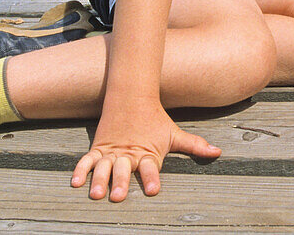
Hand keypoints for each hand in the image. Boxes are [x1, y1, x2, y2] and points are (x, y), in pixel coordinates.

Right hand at [71, 101, 220, 201]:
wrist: (131, 98)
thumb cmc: (155, 121)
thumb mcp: (174, 133)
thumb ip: (194, 145)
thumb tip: (218, 152)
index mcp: (148, 152)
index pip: (151, 167)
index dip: (153, 178)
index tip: (154, 190)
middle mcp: (128, 153)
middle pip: (124, 169)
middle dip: (121, 182)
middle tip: (118, 196)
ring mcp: (112, 151)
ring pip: (103, 166)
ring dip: (98, 179)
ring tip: (95, 193)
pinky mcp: (98, 148)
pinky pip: (87, 160)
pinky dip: (80, 170)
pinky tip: (75, 182)